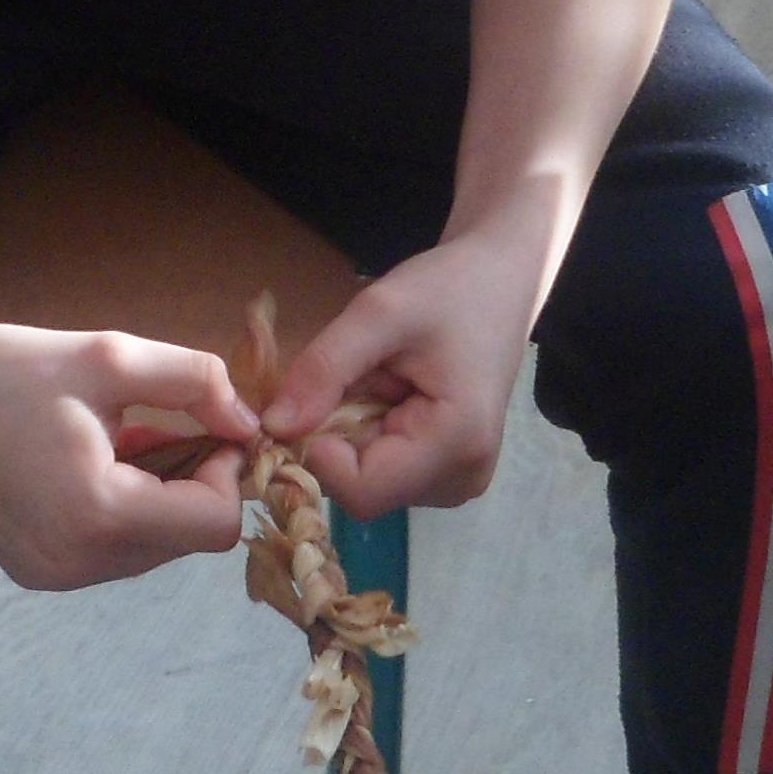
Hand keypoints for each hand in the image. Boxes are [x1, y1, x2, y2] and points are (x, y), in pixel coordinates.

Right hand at [0, 317, 259, 591]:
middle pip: (186, 541)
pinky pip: (112, 552)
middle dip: (195, 483)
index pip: (215, 525)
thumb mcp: (113, 356)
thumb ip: (199, 384)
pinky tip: (90, 466)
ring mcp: (51, 575)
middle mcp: (75, 563)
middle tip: (166, 425)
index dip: (228, 473)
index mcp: (98, 515)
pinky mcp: (35, 572)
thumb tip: (250, 425)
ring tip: (120, 441)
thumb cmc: (12, 365)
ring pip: (153, 550)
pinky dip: (123, 512)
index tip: (210, 426)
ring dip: (159, 497)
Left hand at [256, 231, 539, 517]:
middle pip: (362, 490)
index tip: (313, 396)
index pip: (361, 492)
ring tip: (382, 381)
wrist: (499, 282)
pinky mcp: (448, 475)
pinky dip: (369, 436)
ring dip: (351, 435)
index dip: (319, 453)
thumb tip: (273, 427)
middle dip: (336, 438)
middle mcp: (464, 479)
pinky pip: (384, 471)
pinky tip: (391, 397)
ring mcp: (458, 481)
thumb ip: (325, 368)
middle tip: (357, 375)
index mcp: (457, 444)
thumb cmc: (449, 288)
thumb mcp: (379, 312)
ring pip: (368, 483)